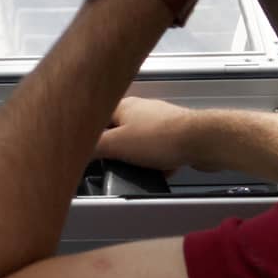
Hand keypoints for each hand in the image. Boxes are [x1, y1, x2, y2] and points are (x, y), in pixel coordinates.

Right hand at [97, 95, 219, 172]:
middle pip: (119, 132)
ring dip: (139, 158)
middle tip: (114, 163)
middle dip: (117, 150)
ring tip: (139, 168)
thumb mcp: (115, 145)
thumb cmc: (161, 137)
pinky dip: (158, 163)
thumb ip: (92, 147)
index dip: (89, 135)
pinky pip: (160, 152)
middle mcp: (141, 110)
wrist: (201, 141)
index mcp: (123, 106)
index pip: (96, 117)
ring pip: (140, 143)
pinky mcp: (176, 135)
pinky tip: (159, 171)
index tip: (85, 149)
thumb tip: (76, 149)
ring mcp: (160, 122)